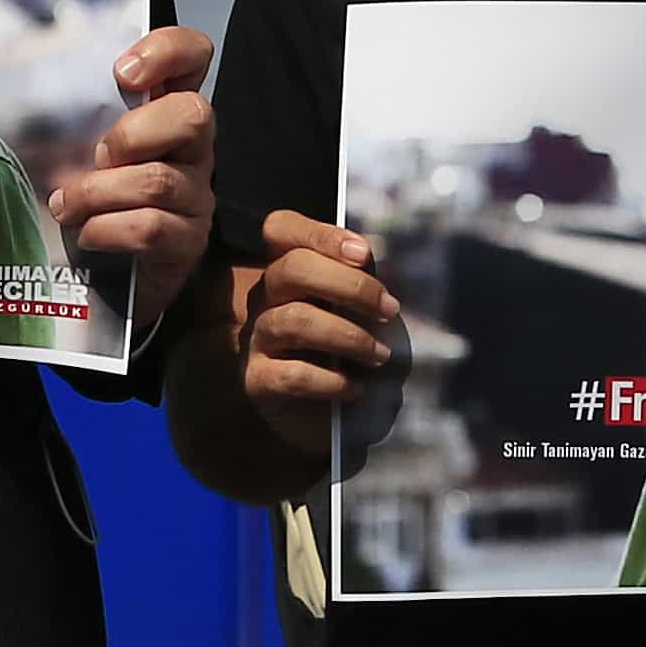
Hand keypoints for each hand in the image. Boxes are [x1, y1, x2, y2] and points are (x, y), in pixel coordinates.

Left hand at [50, 24, 213, 306]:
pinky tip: (85, 234)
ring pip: (159, 180)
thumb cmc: (78, 195)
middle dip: (132, 134)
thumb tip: (8, 70)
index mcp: (163, 109)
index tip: (122, 73)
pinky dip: (106, 229)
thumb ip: (58, 107)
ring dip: (97, 192)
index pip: (193, 55)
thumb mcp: (66, 143)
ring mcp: (195, 195)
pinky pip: (151, 228)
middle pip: (193, 114)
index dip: (168, 51)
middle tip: (95, 156)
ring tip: (64, 205)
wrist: (93, 277)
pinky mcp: (187, 242)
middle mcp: (191, 147)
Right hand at [236, 207, 407, 470]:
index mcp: (286, 272)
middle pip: (292, 269)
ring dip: (348, 337)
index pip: (281, 229)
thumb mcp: (356, 312)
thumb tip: (385, 270)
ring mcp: (256, 339)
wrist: (320, 417)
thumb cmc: (344, 353)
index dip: (321, 234)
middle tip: (388, 310)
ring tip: (380, 355)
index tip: (365, 254)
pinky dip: (332, 381)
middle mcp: (264, 299)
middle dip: (349, 286)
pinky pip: (293, 375)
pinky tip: (356, 388)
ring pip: (294, 320)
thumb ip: (362, 285)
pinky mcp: (257, 381)